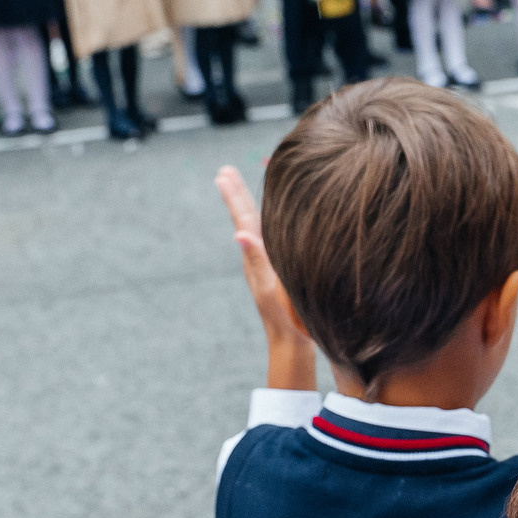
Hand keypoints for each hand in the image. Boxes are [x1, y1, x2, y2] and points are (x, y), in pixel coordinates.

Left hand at [215, 166, 317, 391]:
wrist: (294, 345)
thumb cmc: (287, 318)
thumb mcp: (271, 289)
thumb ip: (258, 260)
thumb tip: (239, 234)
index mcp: (259, 256)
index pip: (244, 220)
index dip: (236, 197)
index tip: (223, 175)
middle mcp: (261, 257)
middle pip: (248, 219)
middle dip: (237, 195)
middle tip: (224, 172)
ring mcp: (270, 264)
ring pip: (258, 227)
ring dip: (247, 206)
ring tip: (237, 186)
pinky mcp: (280, 271)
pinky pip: (272, 239)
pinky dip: (267, 222)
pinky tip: (270, 221)